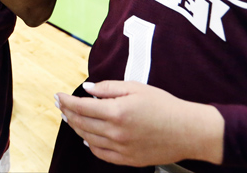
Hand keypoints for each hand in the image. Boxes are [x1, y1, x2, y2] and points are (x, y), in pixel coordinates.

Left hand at [56, 80, 224, 166]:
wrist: (188, 131)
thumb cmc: (164, 105)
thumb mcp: (135, 87)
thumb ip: (108, 88)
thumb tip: (87, 89)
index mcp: (117, 112)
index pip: (81, 107)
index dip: (66, 101)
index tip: (58, 96)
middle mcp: (115, 132)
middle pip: (81, 123)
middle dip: (67, 113)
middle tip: (60, 105)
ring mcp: (121, 148)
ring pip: (88, 138)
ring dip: (76, 128)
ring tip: (70, 119)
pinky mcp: (128, 159)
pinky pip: (101, 153)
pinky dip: (90, 144)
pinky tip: (87, 137)